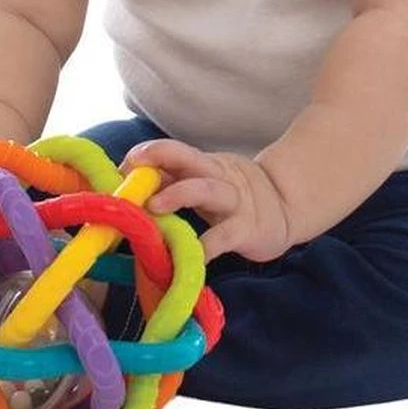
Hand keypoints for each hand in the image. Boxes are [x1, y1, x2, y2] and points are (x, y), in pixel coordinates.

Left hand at [120, 139, 291, 263]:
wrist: (286, 208)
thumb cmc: (233, 197)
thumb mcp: (204, 183)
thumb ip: (173, 182)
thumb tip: (129, 185)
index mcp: (205, 165)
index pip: (174, 152)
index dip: (148, 154)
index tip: (121, 166)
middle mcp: (218, 177)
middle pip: (188, 159)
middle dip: (160, 157)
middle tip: (132, 167)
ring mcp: (234, 201)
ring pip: (207, 189)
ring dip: (178, 193)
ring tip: (153, 206)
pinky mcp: (248, 229)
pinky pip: (225, 235)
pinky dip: (207, 246)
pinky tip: (190, 257)